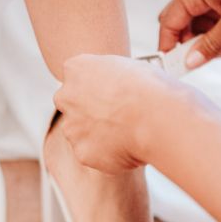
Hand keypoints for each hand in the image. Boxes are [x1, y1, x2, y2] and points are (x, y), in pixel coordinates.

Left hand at [53, 54, 168, 172]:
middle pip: (73, 105)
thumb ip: (112, 77)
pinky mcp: (82, 151)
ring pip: (80, 133)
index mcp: (76, 68)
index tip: (111, 94)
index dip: (97, 88)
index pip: (77, 77)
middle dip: (89, 112)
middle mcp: (66, 96)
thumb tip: (119, 85)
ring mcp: (72, 127)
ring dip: (97, 134)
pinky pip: (93, 154)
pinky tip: (127, 148)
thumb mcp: (129, 67)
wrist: (154, 118)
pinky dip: (106, 154)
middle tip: (116, 117)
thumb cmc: (149, 89)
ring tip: (126, 134)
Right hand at [158, 0, 220, 67]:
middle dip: (188, 47)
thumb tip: (190, 63)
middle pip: (178, 25)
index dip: (168, 47)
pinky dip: (215, 38)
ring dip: (206, 45)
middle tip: (203, 62)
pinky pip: (209, 24)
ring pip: (195, 28)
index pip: (169, 23)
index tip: (175, 68)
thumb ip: (210, 46)